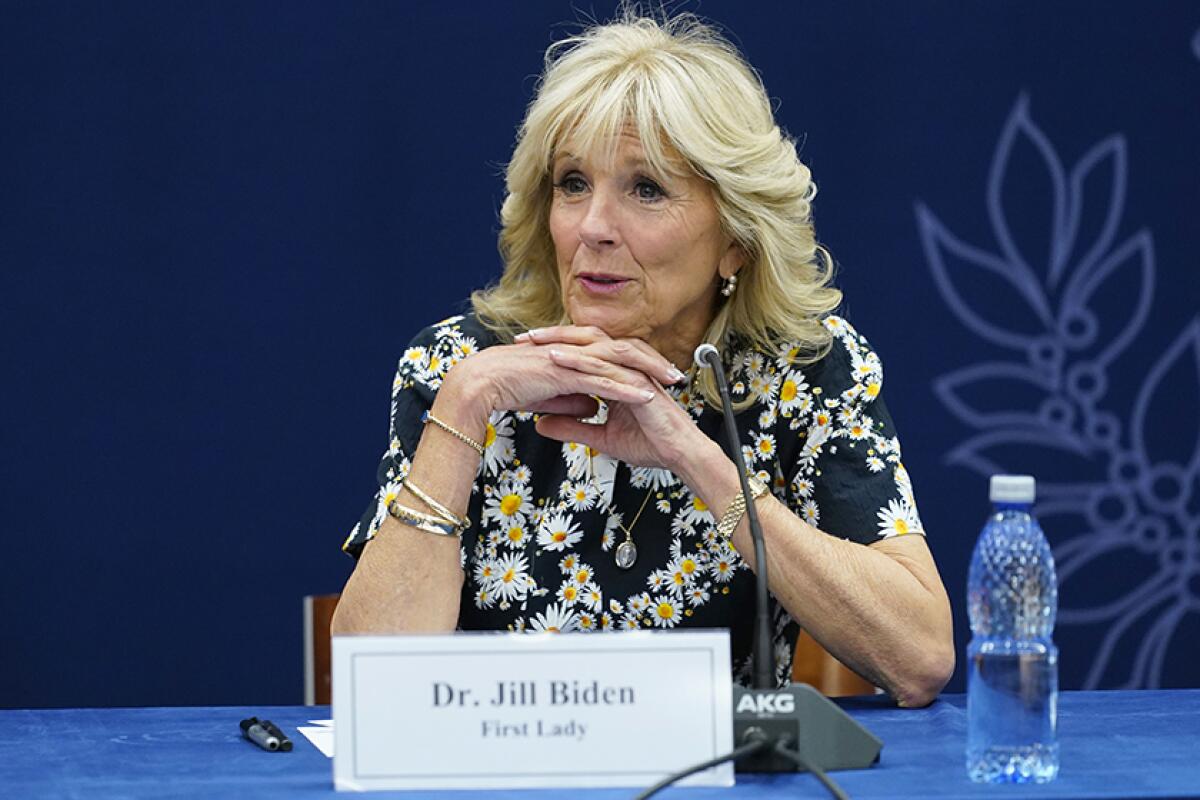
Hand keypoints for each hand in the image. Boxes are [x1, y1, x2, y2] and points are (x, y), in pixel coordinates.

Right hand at [434, 325, 679, 431]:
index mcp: (572, 353)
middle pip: (624, 352)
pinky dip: (627, 388)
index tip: (660, 377)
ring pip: (619, 363)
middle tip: (677, 376)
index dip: (639, 365)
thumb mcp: (549, 397)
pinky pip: (602, 379)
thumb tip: (593, 406)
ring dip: (648, 374)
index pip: (613, 355)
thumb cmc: (508, 387)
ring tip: (672, 385)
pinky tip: (646, 397)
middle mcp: (576, 350)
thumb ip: (572, 399)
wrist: (480, 383)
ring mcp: (571, 358)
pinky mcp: (565, 371)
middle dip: (653, 364)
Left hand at [518, 328, 705, 471]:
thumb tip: (541, 424)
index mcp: (616, 374)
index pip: (582, 352)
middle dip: (554, 336)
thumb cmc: (650, 443)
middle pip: (587, 340)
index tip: (525, 353)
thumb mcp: (600, 437)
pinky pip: (607, 367)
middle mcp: (625, 367)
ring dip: (565, 342)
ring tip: (537, 343)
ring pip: (596, 346)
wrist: (679, 455)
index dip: (554, 349)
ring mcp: (633, 371)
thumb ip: (571, 427)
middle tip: (524, 338)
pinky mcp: (638, 382)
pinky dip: (582, 361)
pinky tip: (560, 359)